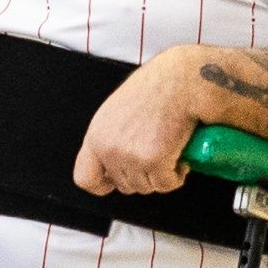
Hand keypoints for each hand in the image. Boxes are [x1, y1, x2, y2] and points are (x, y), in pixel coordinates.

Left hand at [74, 50, 197, 195]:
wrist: (179, 81)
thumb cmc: (154, 90)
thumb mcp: (117, 112)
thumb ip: (111, 138)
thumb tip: (115, 164)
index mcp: (96, 136)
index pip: (86, 178)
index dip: (104, 184)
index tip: (118, 180)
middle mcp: (108, 148)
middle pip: (124, 185)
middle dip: (142, 176)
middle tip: (156, 157)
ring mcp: (130, 156)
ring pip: (146, 187)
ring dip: (161, 175)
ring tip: (169, 153)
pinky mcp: (153, 160)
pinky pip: (166, 184)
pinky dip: (176, 176)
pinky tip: (181, 159)